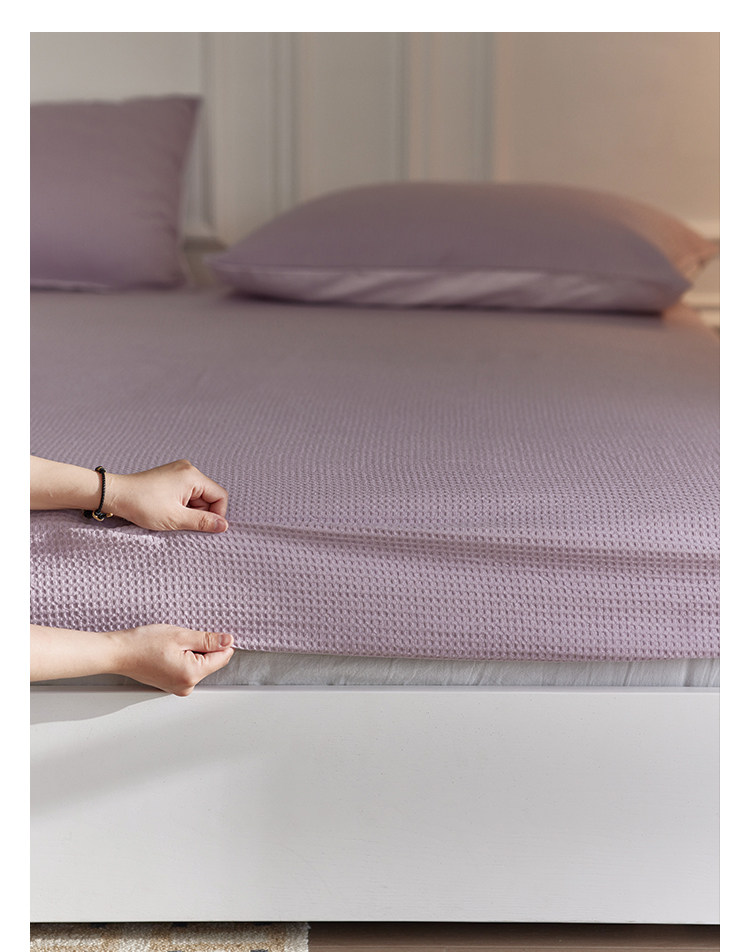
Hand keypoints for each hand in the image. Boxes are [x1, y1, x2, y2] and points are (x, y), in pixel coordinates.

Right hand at [31, 623, 234, 694]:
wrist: (118, 653)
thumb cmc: (143, 643)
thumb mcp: (180, 635)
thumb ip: (208, 640)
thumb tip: (228, 641)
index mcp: (191, 675)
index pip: (222, 657)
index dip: (220, 642)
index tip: (208, 632)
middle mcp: (187, 686)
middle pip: (211, 662)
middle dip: (203, 647)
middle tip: (183, 638)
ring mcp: (178, 687)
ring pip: (199, 665)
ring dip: (192, 652)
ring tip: (172, 645)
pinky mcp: (171, 684)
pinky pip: (187, 669)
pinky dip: (184, 657)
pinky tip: (168, 651)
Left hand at [107, 459, 228, 532]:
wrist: (115, 495)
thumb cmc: (142, 505)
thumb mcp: (176, 518)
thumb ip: (203, 522)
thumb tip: (224, 526)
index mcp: (192, 476)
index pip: (220, 496)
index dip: (217, 514)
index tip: (204, 527)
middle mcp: (188, 469)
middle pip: (209, 496)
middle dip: (200, 512)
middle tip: (182, 522)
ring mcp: (178, 471)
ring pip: (197, 496)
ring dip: (189, 510)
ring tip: (171, 516)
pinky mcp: (170, 476)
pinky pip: (186, 492)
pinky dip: (181, 504)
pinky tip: (168, 510)